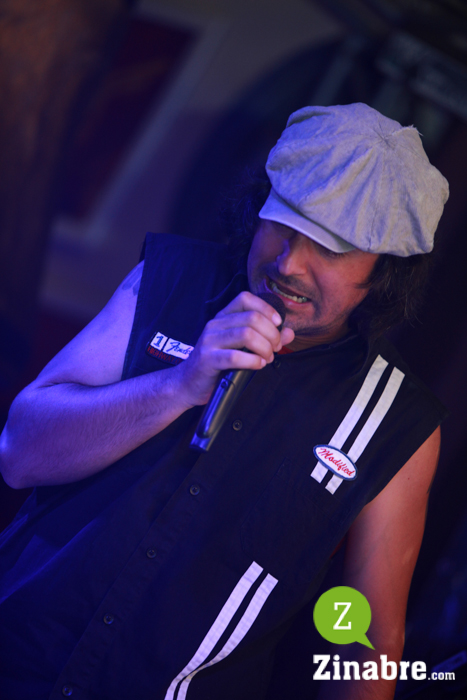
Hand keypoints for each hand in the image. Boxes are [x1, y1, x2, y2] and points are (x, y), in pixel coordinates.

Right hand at [175, 291, 293, 406]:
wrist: (189, 383)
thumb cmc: (218, 363)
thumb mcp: (241, 346)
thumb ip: (266, 337)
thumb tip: (289, 332)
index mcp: (223, 317)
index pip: (245, 298)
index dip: (266, 308)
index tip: (278, 323)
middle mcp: (215, 325)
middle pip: (252, 318)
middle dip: (271, 334)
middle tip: (275, 348)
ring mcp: (209, 341)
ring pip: (246, 335)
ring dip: (264, 348)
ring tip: (268, 358)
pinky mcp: (207, 359)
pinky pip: (235, 357)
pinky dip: (253, 361)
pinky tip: (258, 365)